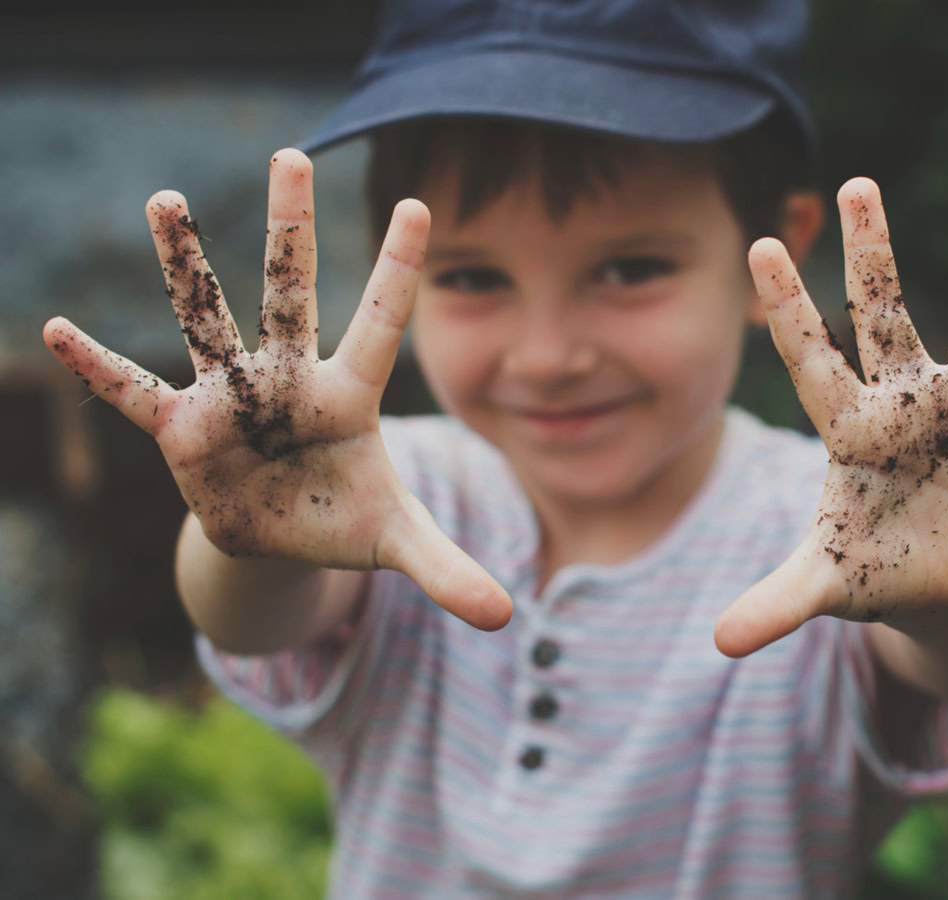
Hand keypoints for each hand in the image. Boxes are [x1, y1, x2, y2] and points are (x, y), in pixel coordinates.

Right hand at [43, 149, 510, 630]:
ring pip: (207, 320)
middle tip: (292, 155)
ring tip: (165, 199)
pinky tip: (59, 332)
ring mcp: (232, 398)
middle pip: (290, 294)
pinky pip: (136, 394)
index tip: (418, 205)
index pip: (380, 323)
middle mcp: (289, 380)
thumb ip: (448, 571)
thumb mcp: (399, 545)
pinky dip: (101, 370)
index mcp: (349, 396)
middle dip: (289, 230)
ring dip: (186, 266)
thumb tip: (504, 619)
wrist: (282, 538)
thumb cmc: (345, 520)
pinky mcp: (184, 429)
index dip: (397, 270)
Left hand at [715, 177, 947, 656]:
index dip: (787, 306)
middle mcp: (905, 403)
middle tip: (860, 182)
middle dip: (873, 255)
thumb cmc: (866, 569)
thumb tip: (719, 645)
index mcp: (849, 429)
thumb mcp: (821, 586)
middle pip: (885, 315)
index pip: (812, 357)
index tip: (761, 241)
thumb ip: (776, 603)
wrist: (929, 581)